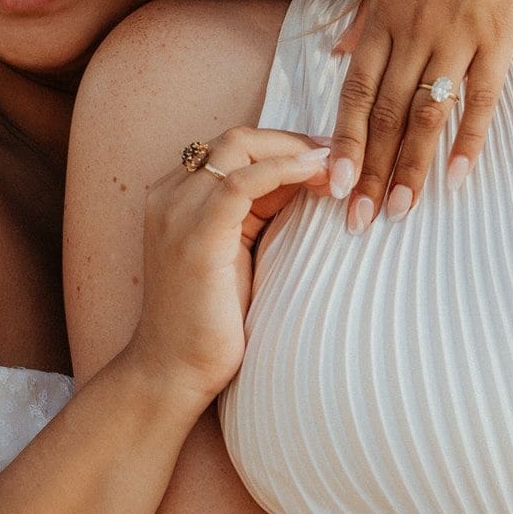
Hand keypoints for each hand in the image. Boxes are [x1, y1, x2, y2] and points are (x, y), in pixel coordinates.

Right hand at [123, 127, 332, 402]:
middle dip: (293, 141)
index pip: (235, 150)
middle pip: (237, 140)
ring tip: (337, 167)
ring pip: (239, 148)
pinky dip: (282, 168)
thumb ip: (259, 217)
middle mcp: (170, 196)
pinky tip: (317, 173)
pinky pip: (241, 182)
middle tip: (342, 159)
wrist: (173, 372)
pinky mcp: (195, 236)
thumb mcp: (239, 256)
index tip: (329, 161)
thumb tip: (309, 187)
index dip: (285, 148)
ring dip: (294, 151)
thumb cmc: (211, 325)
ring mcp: (178, 213)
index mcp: (178, 199)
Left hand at [326, 0, 512, 231]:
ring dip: (410, 168)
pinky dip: (469, 139)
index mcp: (382, 16)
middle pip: (384, 116)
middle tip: (356, 221)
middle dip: (367, 172)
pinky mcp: (499, 36)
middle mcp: (412, 31)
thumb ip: (366, 13)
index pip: (354, 93)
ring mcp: (456, 35)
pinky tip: (459, 177)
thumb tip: (337, 49)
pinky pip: (481, 98)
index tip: (329, 186)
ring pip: (426, 115)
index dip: (340, 143)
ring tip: (399, 211)